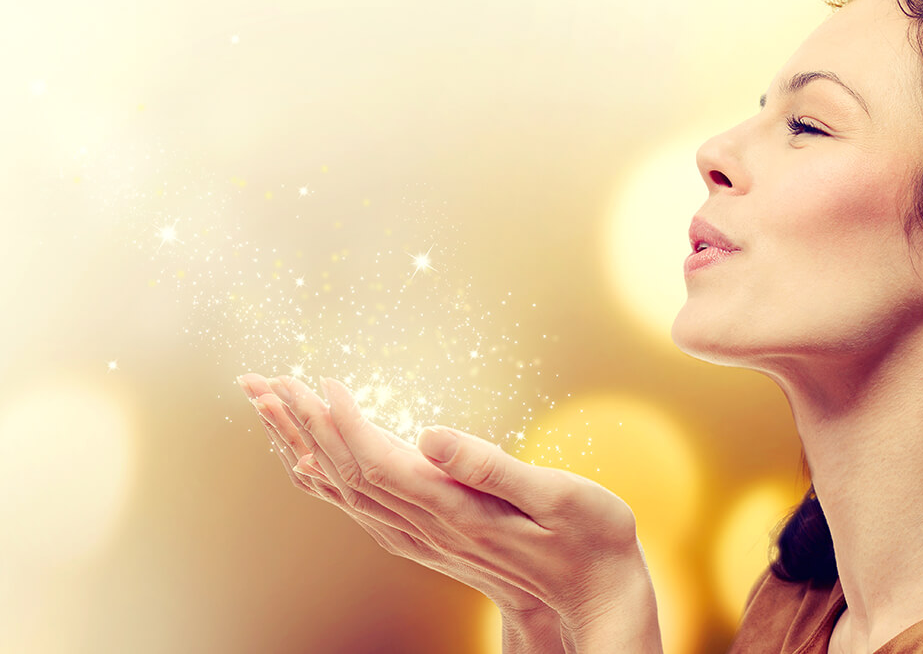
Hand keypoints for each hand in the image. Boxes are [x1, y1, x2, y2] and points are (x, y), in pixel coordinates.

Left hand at [238, 373, 660, 652]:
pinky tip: (315, 461)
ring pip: (348, 491)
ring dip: (306, 447)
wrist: (596, 599)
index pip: (380, 465)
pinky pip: (364, 507)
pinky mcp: (433, 539)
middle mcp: (432, 529)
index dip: (344, 423)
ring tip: (273, 408)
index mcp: (459, 513)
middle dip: (304, 426)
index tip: (321, 382)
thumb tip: (431, 435)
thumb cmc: (590, 542)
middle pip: (347, 475)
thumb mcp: (558, 497)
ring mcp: (429, 538)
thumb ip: (491, 468)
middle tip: (265, 383)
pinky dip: (330, 476)